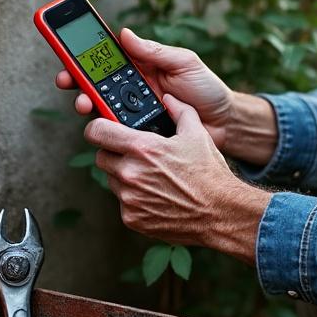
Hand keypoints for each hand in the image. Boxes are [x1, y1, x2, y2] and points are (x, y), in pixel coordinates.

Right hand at [57, 28, 235, 150]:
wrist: (225, 123)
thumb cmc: (207, 89)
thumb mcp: (184, 62)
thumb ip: (155, 51)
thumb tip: (124, 34)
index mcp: (141, 68)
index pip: (107, 60)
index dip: (84, 57)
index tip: (67, 54)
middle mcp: (133, 90)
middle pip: (96, 85)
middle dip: (77, 82)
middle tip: (67, 82)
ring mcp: (134, 114)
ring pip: (102, 110)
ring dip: (88, 106)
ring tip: (85, 105)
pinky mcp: (140, 135)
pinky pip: (118, 133)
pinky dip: (108, 131)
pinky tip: (104, 128)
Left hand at [86, 94, 272, 263]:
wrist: (219, 212)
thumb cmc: (209, 174)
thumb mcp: (197, 134)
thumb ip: (179, 111)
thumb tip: (169, 98)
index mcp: (142, 148)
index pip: (97, 132)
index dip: (98, 128)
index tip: (103, 129)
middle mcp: (130, 173)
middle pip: (102, 157)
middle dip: (114, 154)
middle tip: (135, 155)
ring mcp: (129, 198)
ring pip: (112, 180)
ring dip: (125, 177)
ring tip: (152, 177)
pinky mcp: (132, 218)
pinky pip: (123, 202)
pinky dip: (134, 198)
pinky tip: (156, 195)